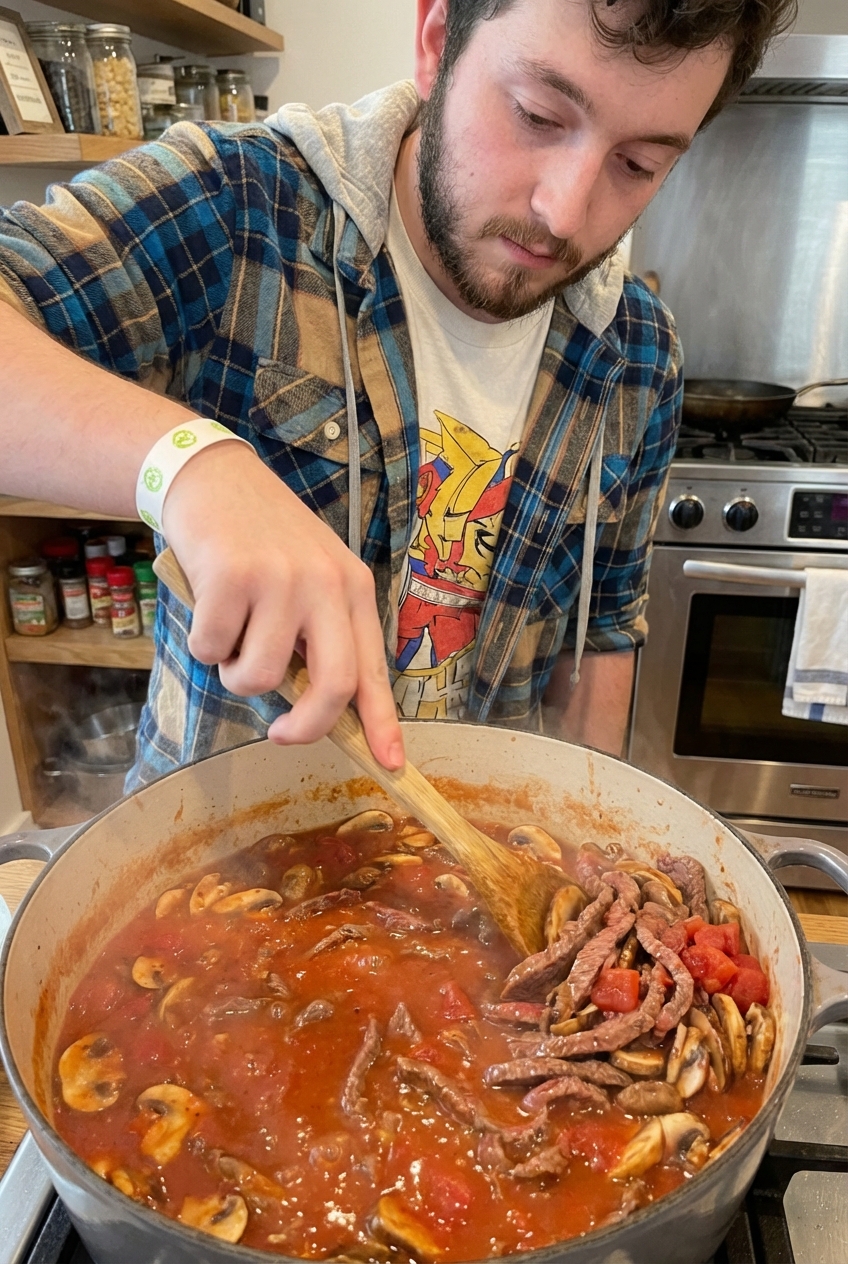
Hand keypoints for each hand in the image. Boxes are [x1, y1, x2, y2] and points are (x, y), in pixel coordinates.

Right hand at [161, 441, 403, 768]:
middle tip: (280, 733)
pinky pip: (212, 650)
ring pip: (259, 676)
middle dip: (306, 727)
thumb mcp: (309, 578)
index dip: (383, 723)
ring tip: (230, 633)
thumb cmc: (261, 540)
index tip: (391, 764)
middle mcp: (325, 584)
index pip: (373, 669)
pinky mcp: (232, 576)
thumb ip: (318, 635)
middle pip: (333, 685)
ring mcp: (280, 579)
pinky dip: (202, 643)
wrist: (213, 479)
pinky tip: (207, 605)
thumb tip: (314, 710)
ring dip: (234, 672)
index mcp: (353, 589)